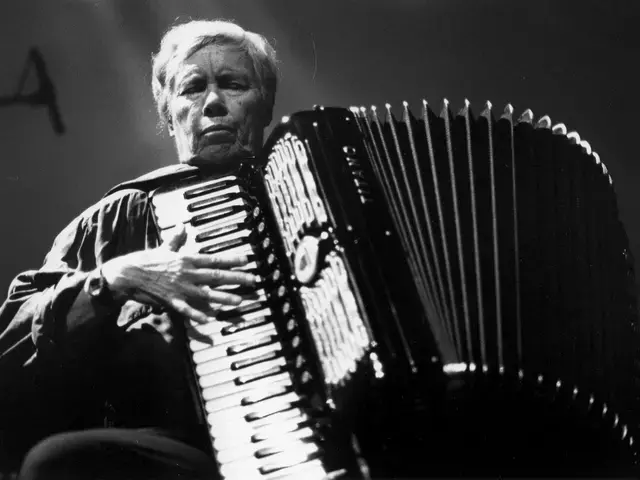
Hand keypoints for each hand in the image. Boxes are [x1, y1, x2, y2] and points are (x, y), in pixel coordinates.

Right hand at [101, 224, 256, 322]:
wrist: (126, 274)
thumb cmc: (145, 260)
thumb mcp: (163, 248)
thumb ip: (176, 239)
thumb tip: (183, 227)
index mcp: (186, 259)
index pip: (214, 259)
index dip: (232, 259)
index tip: (247, 260)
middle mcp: (187, 273)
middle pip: (216, 276)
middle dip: (236, 278)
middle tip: (253, 281)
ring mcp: (180, 288)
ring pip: (207, 293)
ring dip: (224, 297)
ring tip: (240, 300)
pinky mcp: (171, 300)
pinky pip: (187, 309)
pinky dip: (197, 314)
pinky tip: (209, 319)